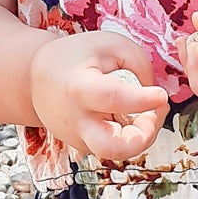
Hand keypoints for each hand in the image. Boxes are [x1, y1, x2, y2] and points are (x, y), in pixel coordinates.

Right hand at [28, 29, 169, 162]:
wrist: (36, 78)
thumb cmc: (78, 57)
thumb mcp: (110, 45)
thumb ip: (139, 65)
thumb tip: (155, 98)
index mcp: (79, 87)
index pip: (113, 98)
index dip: (143, 100)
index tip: (161, 95)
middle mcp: (76, 119)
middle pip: (112, 148)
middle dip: (143, 138)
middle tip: (152, 117)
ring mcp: (77, 138)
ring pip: (115, 153)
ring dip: (140, 137)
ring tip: (148, 115)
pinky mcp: (82, 146)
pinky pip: (112, 147)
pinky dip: (129, 136)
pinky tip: (131, 116)